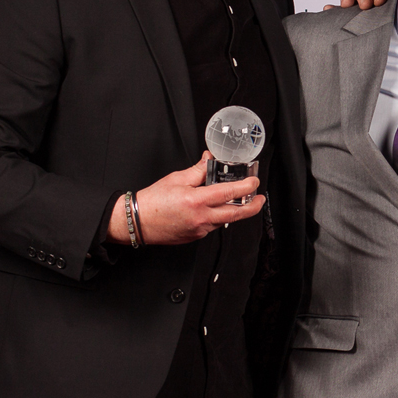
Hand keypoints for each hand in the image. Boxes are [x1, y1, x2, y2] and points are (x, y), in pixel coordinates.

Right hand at [108, 153, 264, 244]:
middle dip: (252, 207)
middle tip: (260, 200)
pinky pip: (212, 226)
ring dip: (234, 211)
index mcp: (197, 201)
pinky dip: (217, 217)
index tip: (254, 182)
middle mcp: (201, 218)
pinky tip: (213, 209)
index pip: (229, 193)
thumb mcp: (177, 179)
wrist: (136, 222)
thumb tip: (209, 160)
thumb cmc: (152, 201)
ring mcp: (199, 230)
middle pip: (235, 214)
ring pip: (224, 220)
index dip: (246, 187)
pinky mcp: (195, 237)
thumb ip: (198, 170)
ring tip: (239, 201)